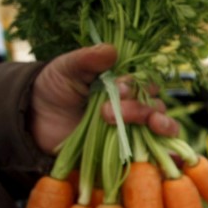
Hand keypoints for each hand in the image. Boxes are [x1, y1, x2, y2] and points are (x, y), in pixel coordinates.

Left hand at [30, 43, 178, 153]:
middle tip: (109, 113)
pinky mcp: (131, 154)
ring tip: (152, 125)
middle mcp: (134, 107)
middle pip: (155, 106)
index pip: (145, 83)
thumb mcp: (65, 69)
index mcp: (124, 85)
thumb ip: (87, 60)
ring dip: (163, 125)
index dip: (137, 87)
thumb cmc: (53, 91)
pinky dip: (170, 155)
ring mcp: (134, 131)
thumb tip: (111, 50)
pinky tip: (172, 156)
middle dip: (140, 109)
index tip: (119, 88)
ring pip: (163, 127)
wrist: (35, 124)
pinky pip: (159, 155)